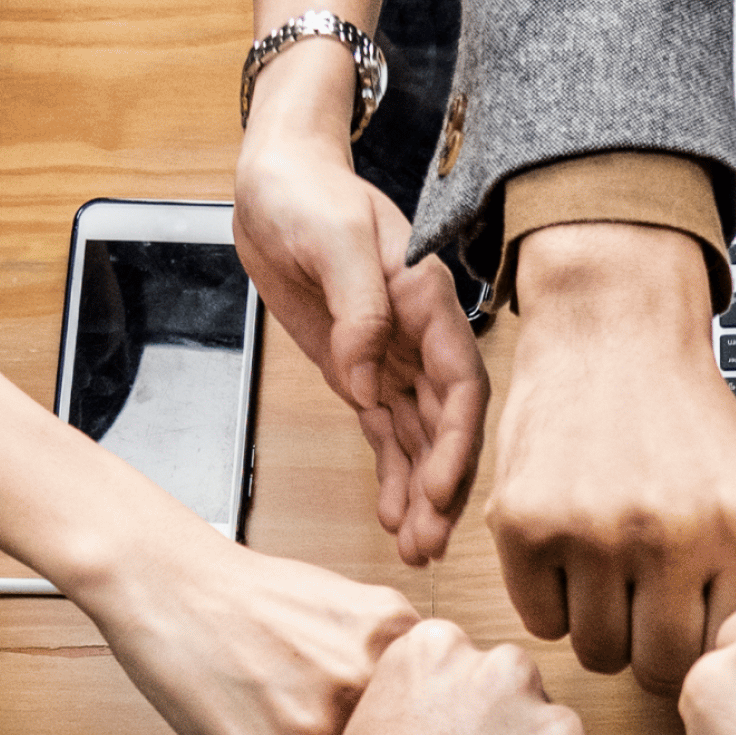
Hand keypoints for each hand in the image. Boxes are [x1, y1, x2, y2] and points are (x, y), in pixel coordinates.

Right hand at [67, 516, 418, 734]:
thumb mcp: (352, 605)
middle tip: (302, 699)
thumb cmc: (254, 597)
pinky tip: (246, 727)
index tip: (364, 709)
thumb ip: (398, 659)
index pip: (424, 717)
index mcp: (395, 639)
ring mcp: (315, 728)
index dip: (390, 719)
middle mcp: (362, 683)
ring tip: (268, 704)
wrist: (171, 586)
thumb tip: (440, 718)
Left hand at [236, 52, 487, 563]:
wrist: (274, 183)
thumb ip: (360, 308)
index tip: (438, 489)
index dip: (457, 442)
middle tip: (431, 544)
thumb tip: (366, 379)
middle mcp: (421, 337)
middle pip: (447, 426)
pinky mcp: (362, 374)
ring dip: (420, 497)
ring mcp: (393, 360)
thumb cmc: (307, 194)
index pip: (461, 384)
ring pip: (419, 442)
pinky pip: (386, 436)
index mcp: (427, 301)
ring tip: (416, 552)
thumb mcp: (333, 238)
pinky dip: (392, 479)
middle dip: (443, 488)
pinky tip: (394, 521)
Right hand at [489, 222, 735, 694]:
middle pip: (659, 669)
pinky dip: (551, 602)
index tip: (692, 627)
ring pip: (597, 653)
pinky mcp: (527, 524)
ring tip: (609, 576)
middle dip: (651, 649)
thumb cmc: (687, 424)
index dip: (705, 650)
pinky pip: (541, 622)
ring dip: (601, 627)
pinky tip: (568, 555)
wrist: (614, 331)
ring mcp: (593, 531)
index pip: (724, 654)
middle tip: (645, 610)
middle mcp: (672, 534)